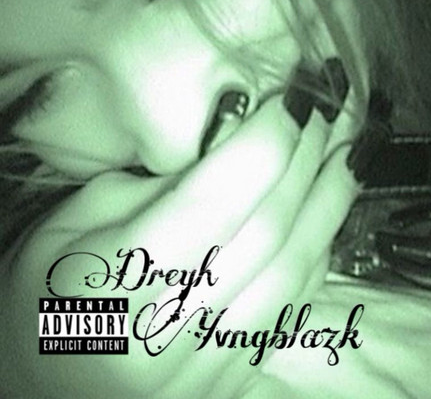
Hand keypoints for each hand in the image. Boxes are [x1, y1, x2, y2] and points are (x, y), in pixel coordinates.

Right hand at [0, 78, 359, 398]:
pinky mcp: (234, 376)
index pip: (215, 198)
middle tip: (327, 107)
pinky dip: (321, 247)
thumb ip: (155, 189)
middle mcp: (168, 333)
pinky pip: (296, 303)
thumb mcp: (70, 226)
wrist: (45, 390)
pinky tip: (328, 206)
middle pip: (268, 228)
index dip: (267, 138)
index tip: (294, 95)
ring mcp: (209, 365)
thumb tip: (235, 147)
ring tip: (351, 149)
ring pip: (296, 268)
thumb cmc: (48, 295)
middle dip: (307, 156)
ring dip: (332, 199)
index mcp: (115, 284)